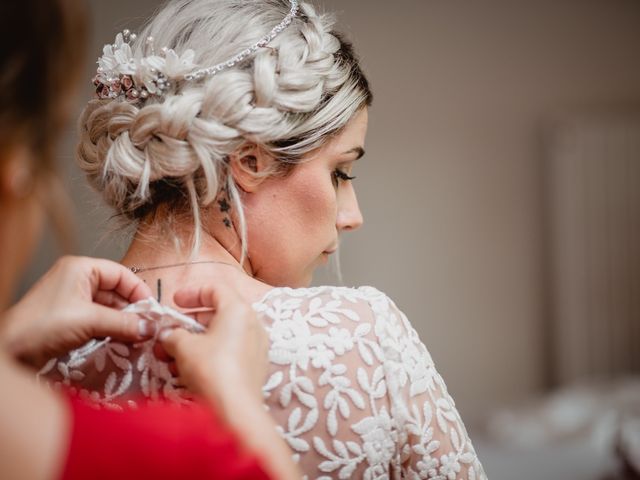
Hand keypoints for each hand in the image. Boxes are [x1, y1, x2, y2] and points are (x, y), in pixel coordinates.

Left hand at [1, 256, 153, 366]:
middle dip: (132, 310)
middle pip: (116, 292)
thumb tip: (150, 327)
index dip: (138, 290)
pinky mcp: (70, 319)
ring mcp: (73, 300)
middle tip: (148, 328)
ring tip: (138, 338)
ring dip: (124, 323)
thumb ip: (124, 323)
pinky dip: (112, 331)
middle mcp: (77, 280)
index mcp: (81, 268)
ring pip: (109, 308)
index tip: (152, 310)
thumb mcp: (90, 321)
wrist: (9, 352)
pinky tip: (122, 342)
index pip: (121, 274)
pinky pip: (99, 321)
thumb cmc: (42, 326)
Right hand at [159, 280, 268, 405]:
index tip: (174, 302)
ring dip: (195, 342)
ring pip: (222, 335)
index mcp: (239, 310)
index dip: (192, 292)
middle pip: (219, 313)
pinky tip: (187, 369)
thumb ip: (173, 334)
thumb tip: (167, 335)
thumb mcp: (183, 346)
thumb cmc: (211, 368)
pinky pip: (230, 351)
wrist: (236, 409)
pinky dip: (209, 354)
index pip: (216, 289)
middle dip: (190, 322)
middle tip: (170, 332)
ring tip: (171, 355)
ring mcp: (257, 345)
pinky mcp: (255, 366)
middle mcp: (253, 323)